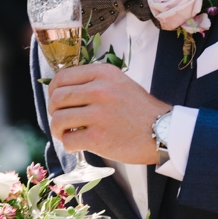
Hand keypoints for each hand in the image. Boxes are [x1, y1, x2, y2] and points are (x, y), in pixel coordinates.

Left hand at [46, 63, 168, 164]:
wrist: (163, 132)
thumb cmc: (139, 110)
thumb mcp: (119, 83)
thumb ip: (93, 83)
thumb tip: (60, 91)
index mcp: (103, 73)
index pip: (62, 77)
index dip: (53, 90)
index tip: (56, 100)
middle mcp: (100, 90)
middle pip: (57, 98)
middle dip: (53, 111)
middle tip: (61, 119)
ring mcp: (99, 114)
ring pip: (58, 119)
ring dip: (57, 129)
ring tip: (66, 133)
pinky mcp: (98, 137)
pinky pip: (68, 140)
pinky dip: (68, 144)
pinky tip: (76, 144)